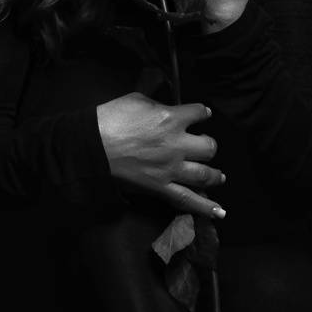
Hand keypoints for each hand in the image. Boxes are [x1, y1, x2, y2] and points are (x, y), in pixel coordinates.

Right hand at [95, 93, 226, 218]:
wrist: (92, 145)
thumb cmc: (111, 117)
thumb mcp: (137, 99)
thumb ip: (159, 105)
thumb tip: (167, 110)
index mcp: (172, 118)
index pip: (199, 113)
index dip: (202, 113)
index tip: (202, 115)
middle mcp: (177, 144)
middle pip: (209, 147)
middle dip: (208, 145)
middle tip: (203, 146)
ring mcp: (170, 168)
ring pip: (205, 174)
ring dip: (214, 175)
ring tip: (218, 176)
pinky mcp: (160, 187)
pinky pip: (187, 200)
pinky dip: (205, 207)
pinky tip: (220, 212)